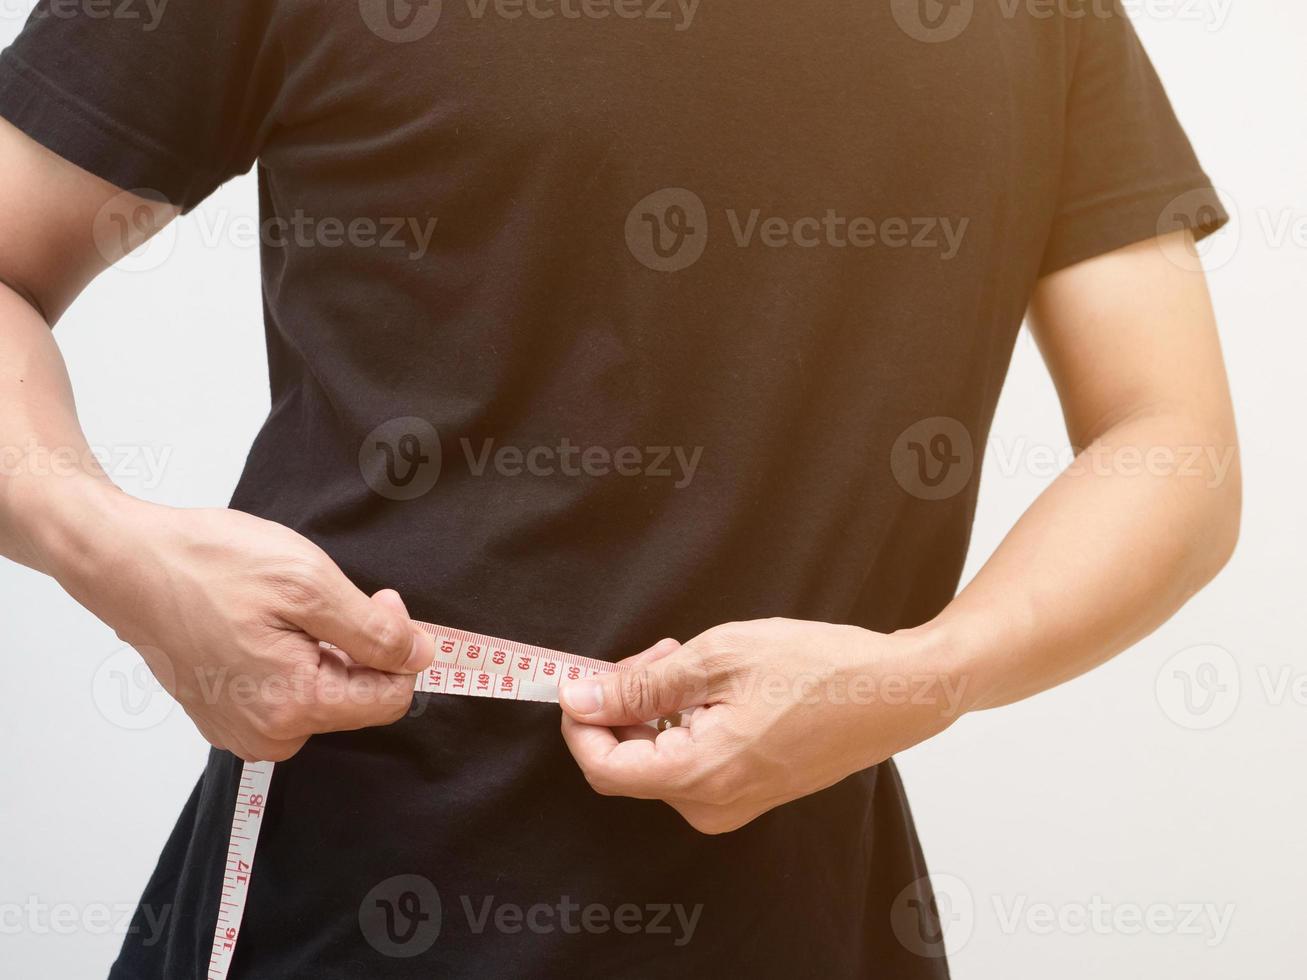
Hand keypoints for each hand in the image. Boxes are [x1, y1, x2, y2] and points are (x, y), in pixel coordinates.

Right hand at [57, 493, 434, 761]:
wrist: (127, 562)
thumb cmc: (210, 566)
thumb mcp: (310, 583)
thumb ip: (374, 631)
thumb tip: (422, 655)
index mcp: (292, 707)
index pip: (391, 698)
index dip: (399, 646)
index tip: (378, 600)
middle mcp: (266, 734)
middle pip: (357, 699)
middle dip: (358, 647)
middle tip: (324, 596)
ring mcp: (240, 729)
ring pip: (323, 694)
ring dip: (324, 651)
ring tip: (284, 609)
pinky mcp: (223, 714)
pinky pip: (286, 693)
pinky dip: (292, 658)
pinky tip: (263, 624)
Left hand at [559, 618, 968, 833]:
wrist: (896, 693)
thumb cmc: (821, 669)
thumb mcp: (720, 657)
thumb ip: (643, 684)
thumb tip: (582, 698)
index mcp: (701, 774)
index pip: (603, 768)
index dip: (581, 722)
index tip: (582, 680)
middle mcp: (712, 804)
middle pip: (627, 764)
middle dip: (624, 706)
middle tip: (658, 652)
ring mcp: (733, 804)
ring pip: (657, 761)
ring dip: (654, 709)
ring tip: (688, 659)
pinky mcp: (749, 792)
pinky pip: (690, 764)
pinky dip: (682, 723)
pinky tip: (709, 685)